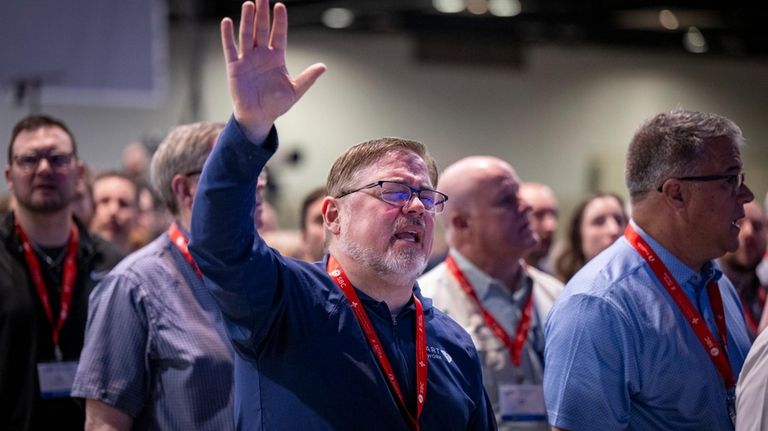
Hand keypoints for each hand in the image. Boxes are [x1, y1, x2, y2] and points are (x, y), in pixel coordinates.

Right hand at [221, 1, 325, 141]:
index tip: (280, 6)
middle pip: (261, 29)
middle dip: (262, 13)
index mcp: (277, 58)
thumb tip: (323, 66)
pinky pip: (230, 48)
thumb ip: (308, 78)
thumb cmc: (276, 104)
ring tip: (249, 4)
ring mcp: (247, 59)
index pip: (279, 34)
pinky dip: (228, 35)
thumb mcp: (295, 91)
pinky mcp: (234, 67)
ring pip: (247, 35)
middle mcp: (261, 54)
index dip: (279, 21)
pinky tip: (228, 21)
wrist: (258, 117)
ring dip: (247, 20)